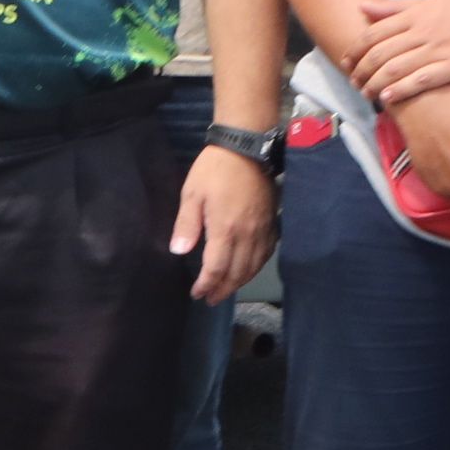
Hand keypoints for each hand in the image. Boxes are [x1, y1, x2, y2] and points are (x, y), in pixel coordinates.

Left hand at [173, 145, 274, 302]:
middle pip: (237, 273)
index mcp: (225, 230)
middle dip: (223, 289)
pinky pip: (267, 253)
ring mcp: (262, 230)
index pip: (216, 269)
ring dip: (240, 282)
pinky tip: (248, 269)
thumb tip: (178, 252)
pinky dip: (257, 267)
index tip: (197, 293)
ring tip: (226, 289)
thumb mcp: (191, 194)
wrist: (246, 150)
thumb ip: (186, 225)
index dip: (206, 285)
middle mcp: (247, 235)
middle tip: (211, 299)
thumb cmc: (214, 171)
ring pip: (254, 266)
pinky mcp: (271, 223)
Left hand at [351, 0, 449, 108]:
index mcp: (414, 15)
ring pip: (396, 68)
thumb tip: (363, 7)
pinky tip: (388, 98)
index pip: (373, 33)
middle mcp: (422, 32)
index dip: (356, 50)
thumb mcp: (431, 2)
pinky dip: (401, 89)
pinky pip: (421, 79)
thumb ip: (396, 8)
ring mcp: (437, 49)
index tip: (347, 62)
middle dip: (361, 70)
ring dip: (375, 83)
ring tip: (366, 93)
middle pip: (380, 53)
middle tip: (354, 82)